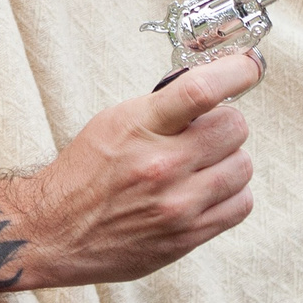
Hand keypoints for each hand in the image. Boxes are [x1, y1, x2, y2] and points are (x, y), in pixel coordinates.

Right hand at [4, 53, 260, 288]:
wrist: (55, 232)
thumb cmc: (83, 175)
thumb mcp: (114, 122)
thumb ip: (162, 108)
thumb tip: (210, 89)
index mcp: (139, 128)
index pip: (201, 90)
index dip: (235, 72)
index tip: (248, 66)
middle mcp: (162, 166)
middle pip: (234, 127)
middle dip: (225, 122)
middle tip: (207, 129)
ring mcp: (178, 205)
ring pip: (243, 166)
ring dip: (229, 159)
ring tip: (203, 164)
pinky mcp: (188, 236)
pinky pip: (241, 204)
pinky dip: (232, 193)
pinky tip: (208, 189)